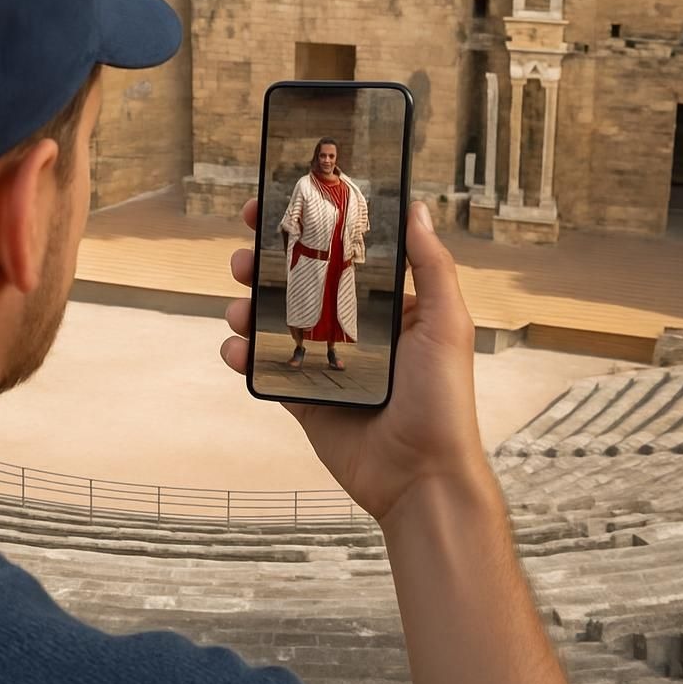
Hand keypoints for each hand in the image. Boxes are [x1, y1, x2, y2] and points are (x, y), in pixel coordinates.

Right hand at [221, 199, 486, 529]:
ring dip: (248, 307)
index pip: (341, 256)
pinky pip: (266, 368)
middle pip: (298, 285)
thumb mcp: (445, 324)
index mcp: (385, 307)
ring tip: (238, 306)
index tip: (282, 206)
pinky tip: (237, 348)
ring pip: (274, 323)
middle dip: (266, 266)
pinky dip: (243, 355)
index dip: (311, 231)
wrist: (420, 477)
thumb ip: (431, 266)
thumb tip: (418, 209)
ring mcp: (324, 362)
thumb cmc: (443, 400)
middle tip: (245, 255)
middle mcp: (351, 329)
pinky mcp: (303, 396)